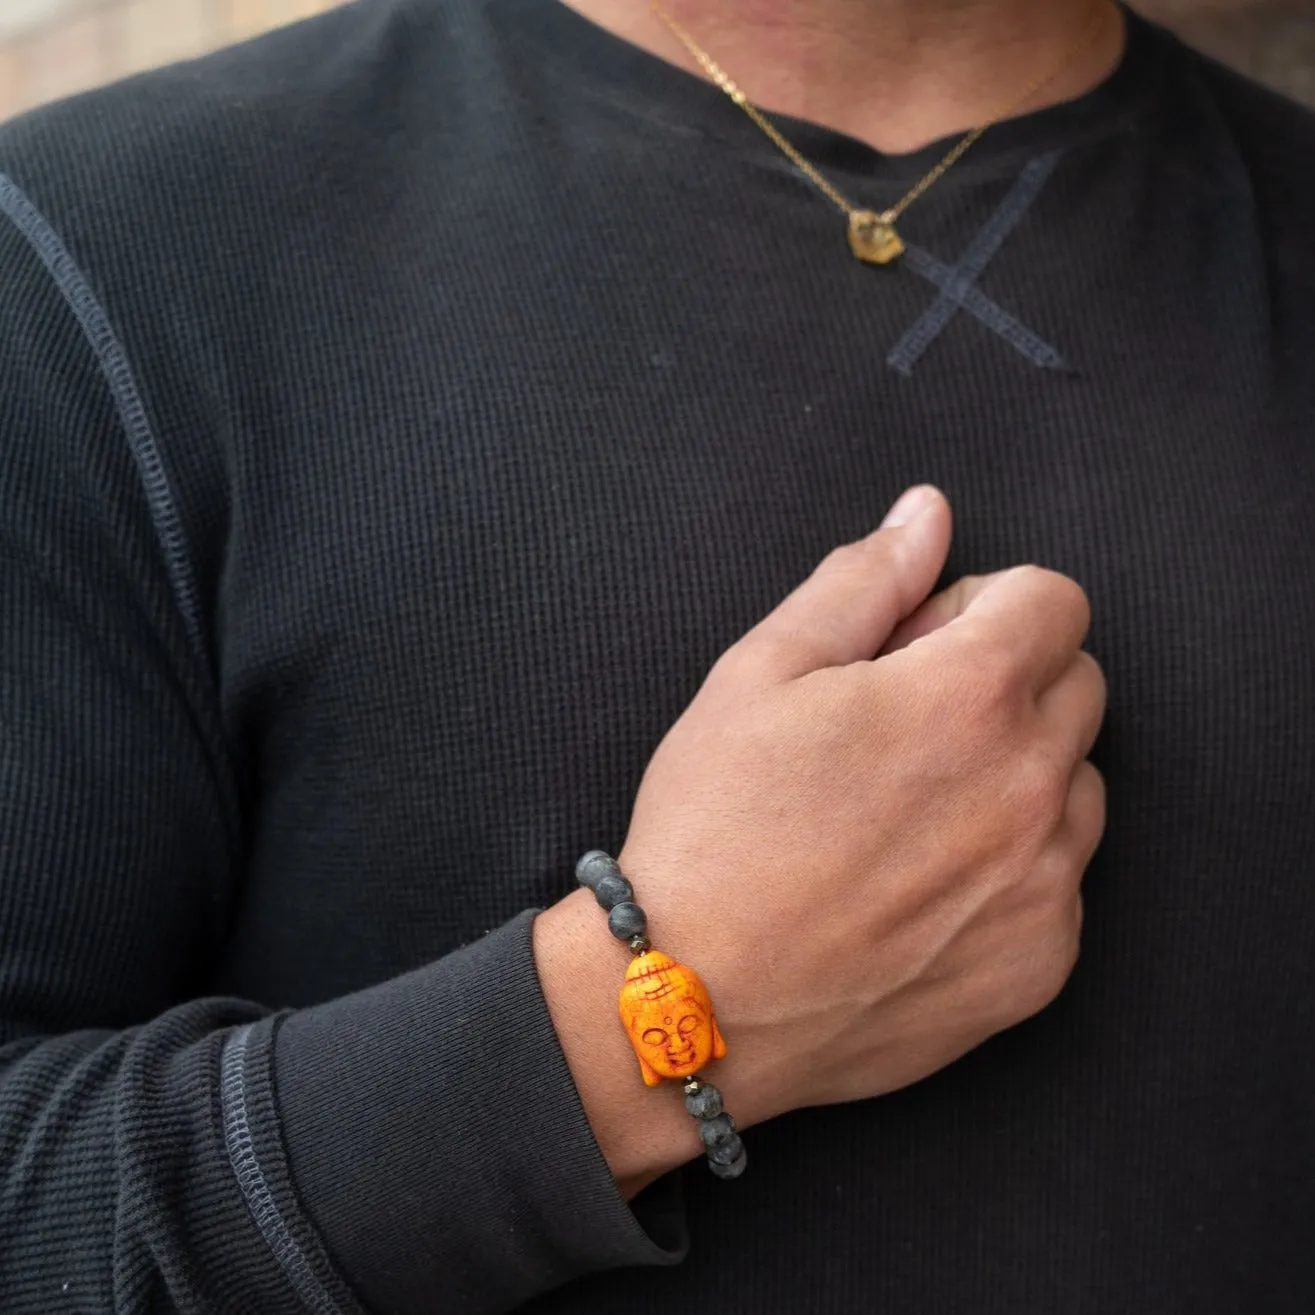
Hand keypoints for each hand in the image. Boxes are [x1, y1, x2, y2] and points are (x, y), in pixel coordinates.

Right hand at [614, 485, 1105, 1126]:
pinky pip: (1059, 882)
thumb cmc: (714, 825)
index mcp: (968, 696)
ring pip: (1078, 786)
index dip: (981, 607)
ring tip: (911, 814)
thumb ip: (863, 581)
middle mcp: (1031, 788)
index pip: (1054, 601)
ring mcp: (1043, 885)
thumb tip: (928, 513)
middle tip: (903, 727)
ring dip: (1017, 774)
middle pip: (1077, 685)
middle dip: (1005, 681)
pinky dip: (1010, 868)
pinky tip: (918, 888)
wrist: (694, 999)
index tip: (920, 646)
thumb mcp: (761, 672)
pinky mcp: (1038, 963)